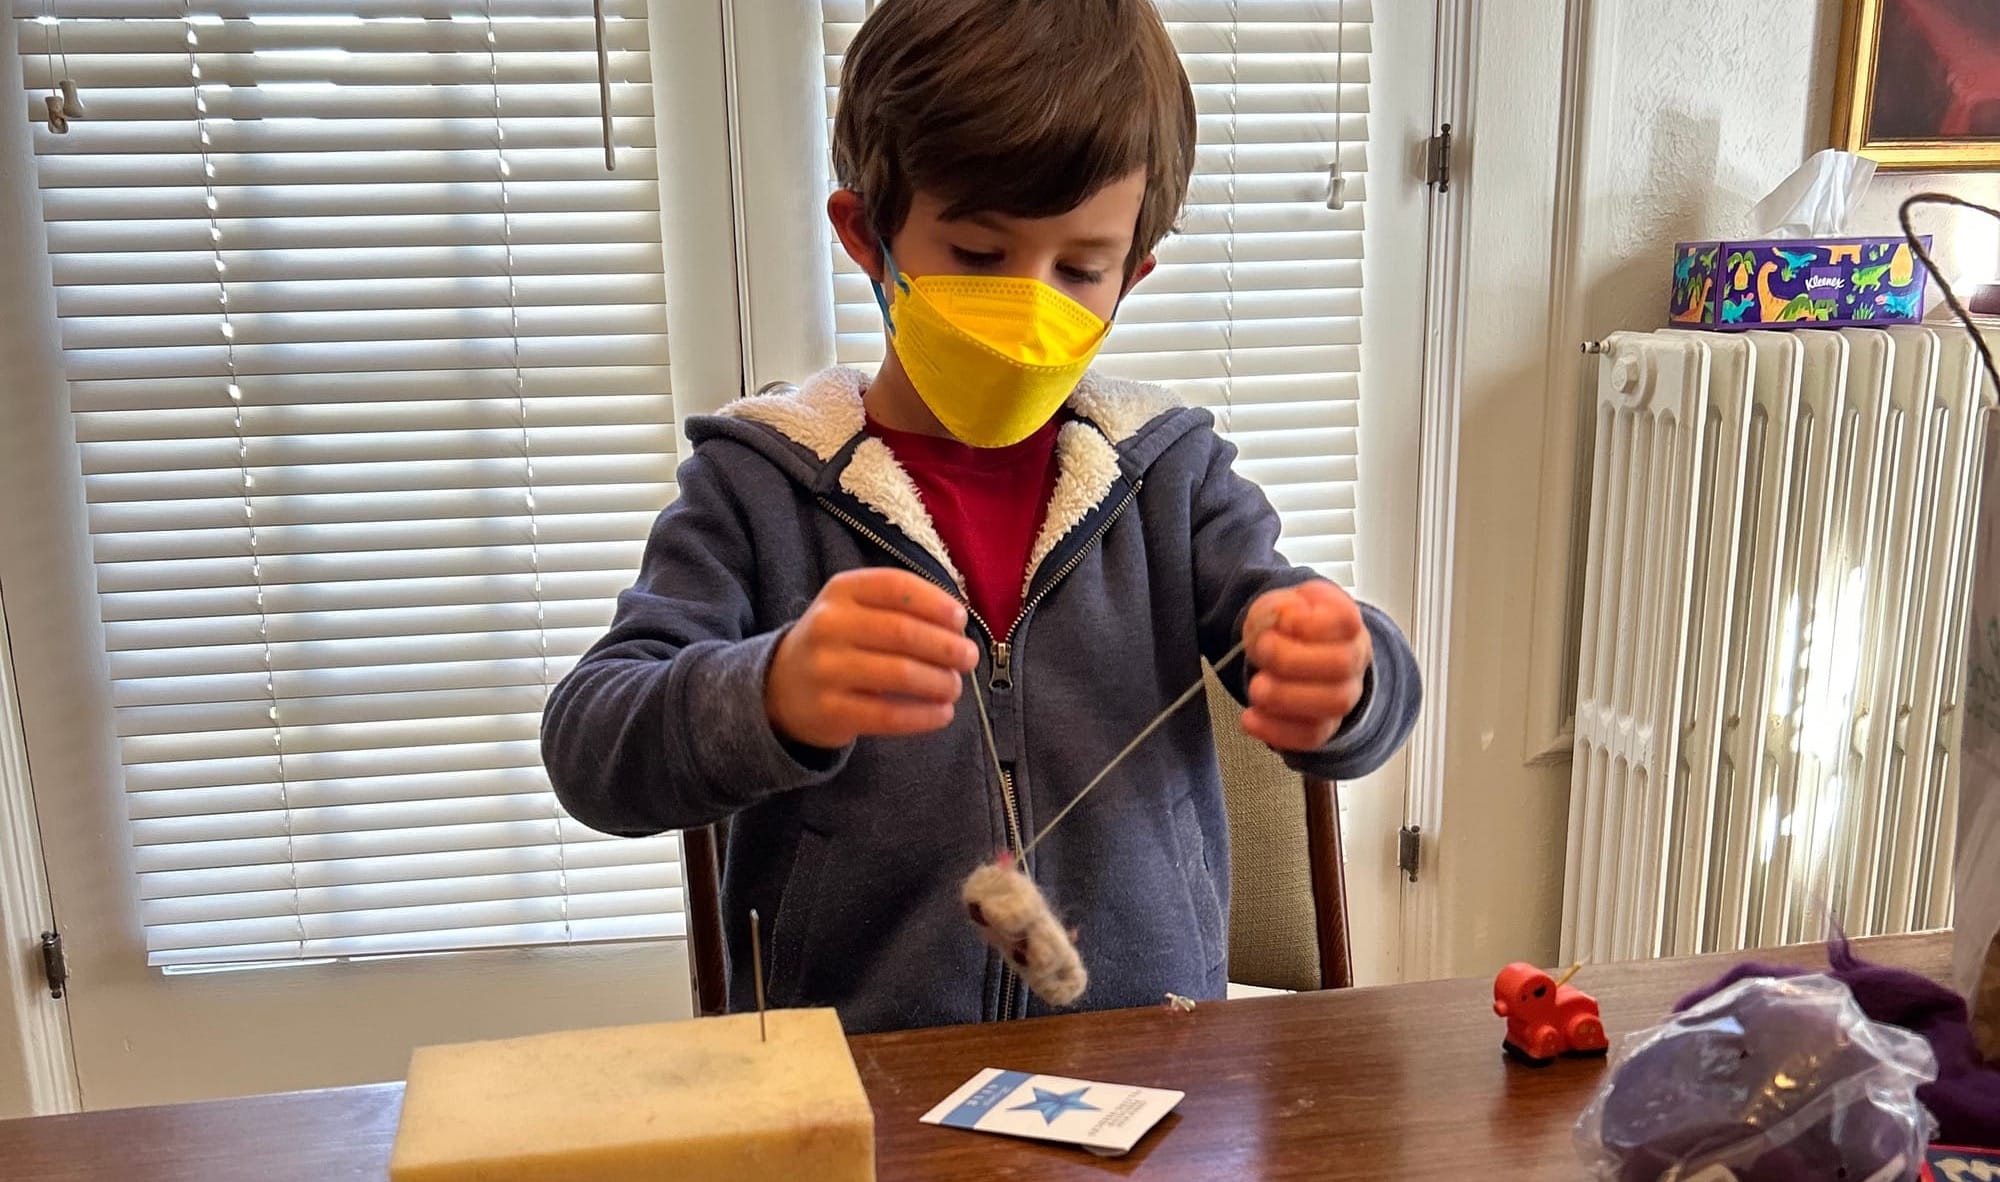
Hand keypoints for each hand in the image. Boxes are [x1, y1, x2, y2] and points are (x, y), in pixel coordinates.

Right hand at [766, 568, 980, 748]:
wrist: (781, 687)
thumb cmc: (839, 643)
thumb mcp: (855, 609)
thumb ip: (901, 607)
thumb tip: (958, 625)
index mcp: (841, 590)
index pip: (896, 586)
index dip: (936, 602)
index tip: (961, 620)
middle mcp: (829, 625)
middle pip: (903, 632)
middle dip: (947, 647)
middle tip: (969, 658)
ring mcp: (826, 669)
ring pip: (900, 674)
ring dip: (941, 682)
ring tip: (955, 686)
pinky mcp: (830, 710)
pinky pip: (889, 714)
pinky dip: (924, 715)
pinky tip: (943, 713)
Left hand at [1241, 580, 1371, 751]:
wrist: (1295, 653)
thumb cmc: (1291, 628)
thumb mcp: (1280, 604)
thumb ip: (1280, 606)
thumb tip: (1284, 615)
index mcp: (1345, 622)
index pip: (1346, 620)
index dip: (1312, 623)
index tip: (1283, 621)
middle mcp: (1353, 659)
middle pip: (1342, 663)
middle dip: (1292, 659)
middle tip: (1263, 651)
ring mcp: (1343, 694)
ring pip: (1333, 704)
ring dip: (1286, 697)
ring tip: (1257, 688)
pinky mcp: (1325, 725)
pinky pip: (1311, 736)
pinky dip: (1276, 730)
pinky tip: (1251, 718)